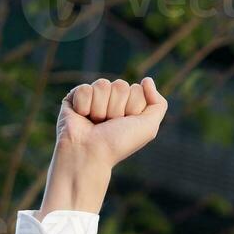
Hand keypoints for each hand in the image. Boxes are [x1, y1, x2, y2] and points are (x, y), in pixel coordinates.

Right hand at [38, 77, 167, 217]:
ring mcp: (94, 97)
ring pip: (103, 85)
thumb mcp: (148, 127)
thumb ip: (158, 104)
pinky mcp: (75, 96)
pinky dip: (85, 105)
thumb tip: (147, 80)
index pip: (137, 89)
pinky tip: (82, 117)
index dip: (133, 107)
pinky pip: (85, 88)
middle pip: (121, 85)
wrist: (90, 153)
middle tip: (109, 124)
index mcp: (129, 105)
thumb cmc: (118, 143)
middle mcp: (112, 100)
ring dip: (101, 108)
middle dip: (117, 108)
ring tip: (96, 122)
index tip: (126, 124)